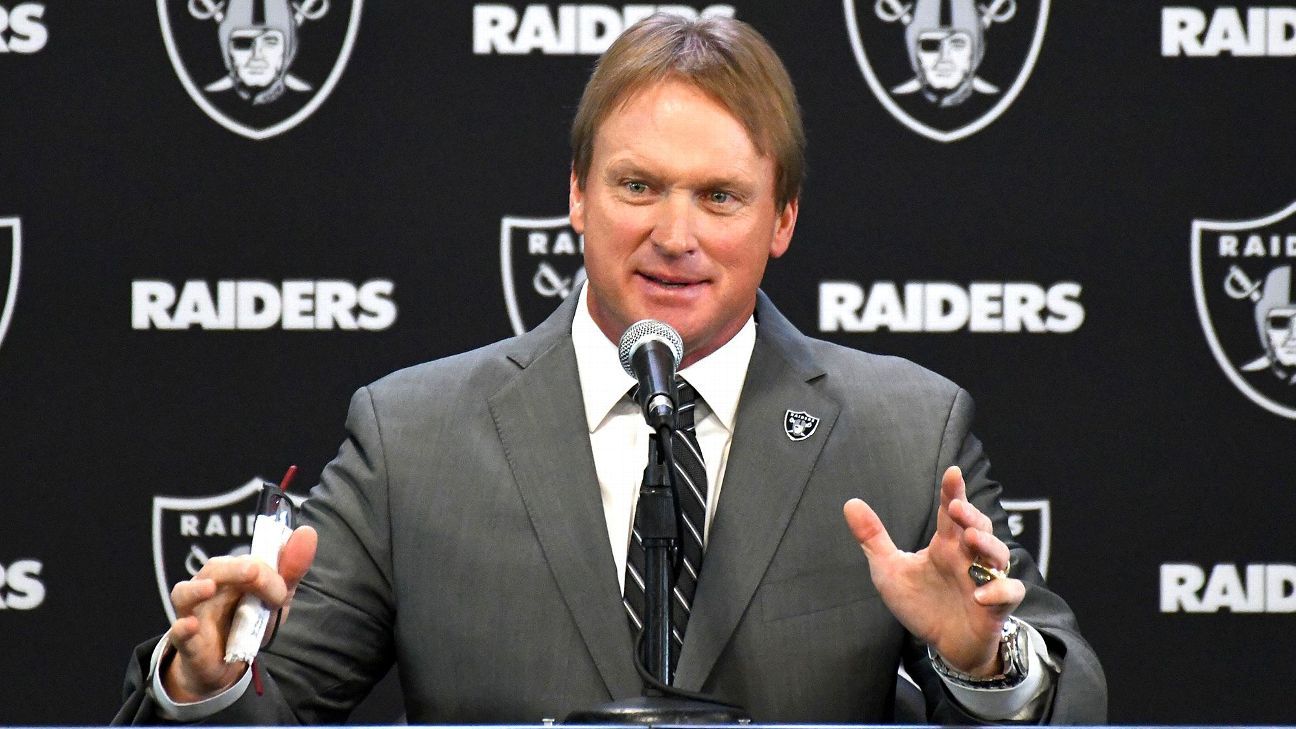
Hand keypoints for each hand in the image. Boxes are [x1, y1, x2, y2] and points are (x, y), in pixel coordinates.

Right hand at [162, 525, 317, 701]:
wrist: (229, 665)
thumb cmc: (249, 623)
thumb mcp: (276, 598)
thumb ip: (291, 568)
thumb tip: (307, 530)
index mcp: (231, 574)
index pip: (244, 560)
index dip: (265, 570)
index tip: (282, 590)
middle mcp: (208, 588)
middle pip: (214, 569)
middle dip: (234, 569)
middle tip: (254, 573)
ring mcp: (195, 614)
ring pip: (184, 593)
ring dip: (196, 589)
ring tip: (210, 588)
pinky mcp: (189, 643)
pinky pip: (178, 632)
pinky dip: (182, 628)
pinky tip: (190, 625)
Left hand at [843, 466, 1022, 675]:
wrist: (943, 643)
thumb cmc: (921, 603)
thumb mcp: (890, 569)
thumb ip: (873, 538)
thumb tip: (850, 502)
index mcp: (945, 545)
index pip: (951, 512)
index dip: (953, 491)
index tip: (951, 472)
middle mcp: (968, 558)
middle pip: (980, 527)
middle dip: (972, 515)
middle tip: (955, 509)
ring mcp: (985, 580)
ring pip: (999, 554)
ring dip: (988, 545)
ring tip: (970, 539)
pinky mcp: (996, 606)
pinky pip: (1010, 593)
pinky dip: (1000, 591)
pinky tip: (980, 595)